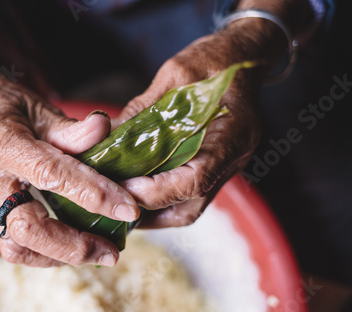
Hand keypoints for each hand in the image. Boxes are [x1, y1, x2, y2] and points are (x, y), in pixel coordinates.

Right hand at [0, 57, 139, 266]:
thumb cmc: (14, 110)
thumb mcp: (41, 109)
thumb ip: (71, 127)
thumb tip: (104, 128)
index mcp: (1, 144)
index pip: (50, 174)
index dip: (92, 193)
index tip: (127, 209)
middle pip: (28, 227)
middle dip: (74, 245)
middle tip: (112, 252)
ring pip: (18, 247)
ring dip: (62, 256)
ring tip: (99, 253)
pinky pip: (15, 249)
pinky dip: (48, 255)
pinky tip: (75, 248)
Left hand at [114, 20, 286, 227]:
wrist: (243, 57)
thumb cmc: (213, 60)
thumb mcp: (175, 74)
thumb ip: (144, 108)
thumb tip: (108, 136)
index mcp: (232, 134)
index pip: (197, 179)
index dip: (159, 189)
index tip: (125, 185)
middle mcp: (233, 159)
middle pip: (191, 206)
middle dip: (149, 211)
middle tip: (113, 202)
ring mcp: (226, 167)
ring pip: (189, 208)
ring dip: (153, 213)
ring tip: (119, 203)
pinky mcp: (215, 168)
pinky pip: (189, 197)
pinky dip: (161, 201)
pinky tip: (135, 192)